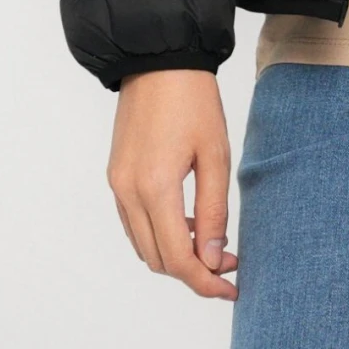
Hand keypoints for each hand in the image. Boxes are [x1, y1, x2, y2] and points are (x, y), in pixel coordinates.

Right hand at [107, 70, 238, 300]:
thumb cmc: (194, 102)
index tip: (232, 288)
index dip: (206, 282)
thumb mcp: (215, 156)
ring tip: (213, 244)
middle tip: (230, 264)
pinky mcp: (115, 177)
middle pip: (158, 260)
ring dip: (175, 256)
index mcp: (154, 188)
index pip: (178, 260)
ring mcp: (117, 186)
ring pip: (144, 246)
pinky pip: (134, 225)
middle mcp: (128, 193)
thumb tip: (212, 260)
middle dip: (194, 272)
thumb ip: (213, 212)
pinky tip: (188, 223)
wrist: (158, 61)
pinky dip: (160, 235)